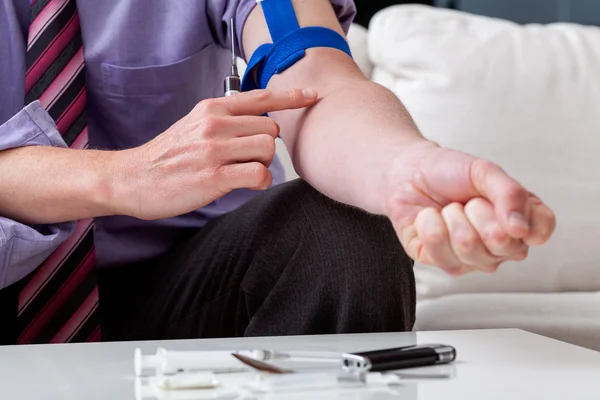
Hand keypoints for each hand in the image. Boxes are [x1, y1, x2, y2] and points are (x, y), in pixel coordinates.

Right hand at [114, 89, 317, 219]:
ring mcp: (214, 150)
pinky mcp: (214, 177)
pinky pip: (258, 175)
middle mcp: (215, 124)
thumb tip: (261, 122)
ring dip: (262, 165)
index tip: (312, 96)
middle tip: (246, 160)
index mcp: (212, 109)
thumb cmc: (169, 156)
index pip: (261, 97)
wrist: (132, 178)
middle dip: (266, 147)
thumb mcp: (194, 125)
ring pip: (268, 150)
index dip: (291, 97)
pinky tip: (246, 185)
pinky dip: (259, 182)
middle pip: (271, 130)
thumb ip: (225, 119)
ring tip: (242, 172)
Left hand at [384, 141, 555, 275]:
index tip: (497, 200)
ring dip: (452, 216)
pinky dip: (429, 224)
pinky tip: (429, 217)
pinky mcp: (440, 262)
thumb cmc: (450, 173)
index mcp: (519, 223)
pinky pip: (438, 250)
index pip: (539, 232)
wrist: (409, 174)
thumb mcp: (485, 172)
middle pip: (501, 242)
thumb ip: (511, 193)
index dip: (521, 218)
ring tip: (448, 208)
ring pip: (468, 246)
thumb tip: (521, 229)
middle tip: (468, 201)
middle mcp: (499, 248)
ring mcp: (471, 260)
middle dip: (478, 211)